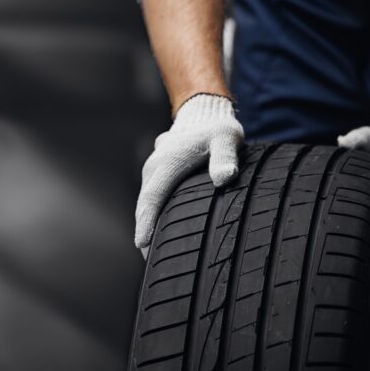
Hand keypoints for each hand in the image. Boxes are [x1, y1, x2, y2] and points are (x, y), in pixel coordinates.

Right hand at [135, 94, 243, 253]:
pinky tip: (158, 228)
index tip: (142, 245)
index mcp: (167, 163)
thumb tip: (224, 178)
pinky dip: (150, 213)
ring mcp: (153, 169)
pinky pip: (150, 196)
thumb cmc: (216, 128)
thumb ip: (225, 158)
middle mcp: (154, 167)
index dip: (147, 223)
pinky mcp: (156, 172)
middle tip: (150, 259)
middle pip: (145, 205)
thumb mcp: (226, 138)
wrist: (202, 111)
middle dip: (145, 231)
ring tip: (152, 251)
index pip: (152, 199)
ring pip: (146, 202)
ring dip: (146, 223)